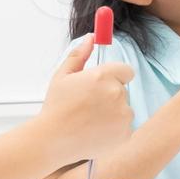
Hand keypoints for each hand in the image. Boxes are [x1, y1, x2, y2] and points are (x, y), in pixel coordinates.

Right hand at [37, 35, 134, 164]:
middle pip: (123, 91)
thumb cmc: (55, 108)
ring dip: (114, 113)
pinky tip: (96, 132)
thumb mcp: (62, 76)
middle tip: (90, 106)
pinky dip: (115, 130)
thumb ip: (79, 55)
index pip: (126, 71)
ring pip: (124, 109)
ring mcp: (123, 114)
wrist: (52, 140)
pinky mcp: (125, 134)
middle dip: (110, 96)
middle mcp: (117, 93)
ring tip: (91, 121)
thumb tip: (91, 37)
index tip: (103, 86)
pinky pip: (125, 127)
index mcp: (103, 76)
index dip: (116, 77)